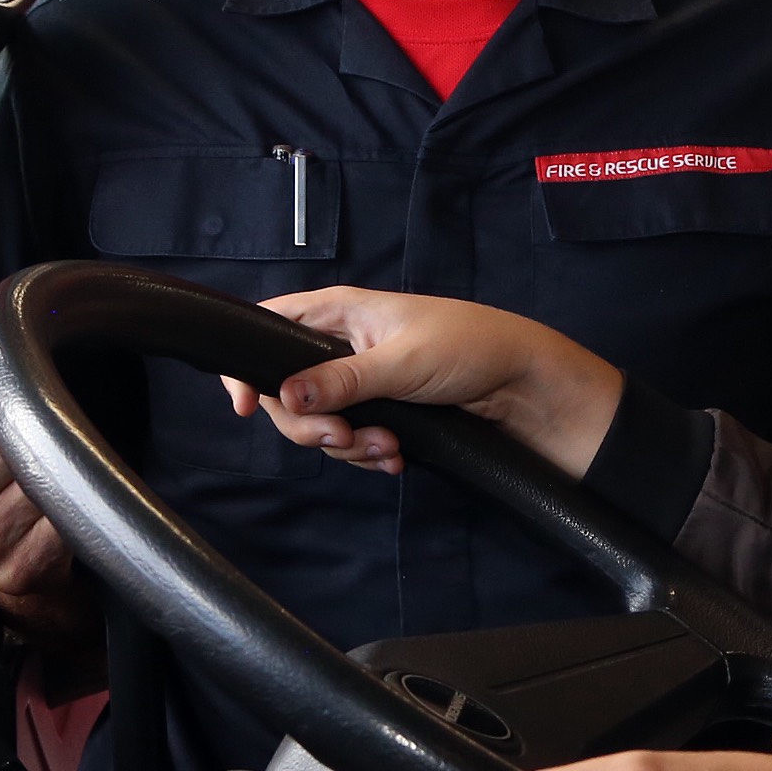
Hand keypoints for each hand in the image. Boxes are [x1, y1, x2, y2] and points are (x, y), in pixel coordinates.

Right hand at [0, 343, 72, 605]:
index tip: (12, 387)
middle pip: (8, 442)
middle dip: (31, 426)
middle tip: (38, 425)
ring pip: (41, 475)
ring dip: (56, 460)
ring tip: (49, 458)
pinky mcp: (20, 570)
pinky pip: (65, 514)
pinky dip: (72, 498)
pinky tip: (60, 494)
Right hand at [222, 288, 623, 480]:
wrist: (526, 387)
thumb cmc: (471, 348)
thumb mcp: (402, 362)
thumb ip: (341, 380)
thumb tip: (282, 397)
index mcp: (341, 312)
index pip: (269, 326)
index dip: (248, 365)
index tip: (246, 406)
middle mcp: (343, 345)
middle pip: (287, 392)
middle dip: (311, 425)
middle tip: (343, 437)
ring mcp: (362, 382)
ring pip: (320, 424)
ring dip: (348, 446)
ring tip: (390, 447)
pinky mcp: (384, 413)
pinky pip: (352, 443)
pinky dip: (368, 456)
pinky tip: (397, 458)